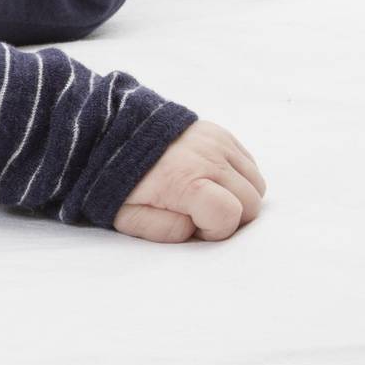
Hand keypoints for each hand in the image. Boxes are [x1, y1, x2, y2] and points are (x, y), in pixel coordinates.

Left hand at [112, 119, 266, 241]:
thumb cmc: (116, 179)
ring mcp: (216, 142)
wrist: (108, 134)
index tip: (193, 224)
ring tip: (204, 195)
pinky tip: (209, 179)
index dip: (215, 229)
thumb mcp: (129, 217)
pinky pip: (248, 164)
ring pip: (255, 183)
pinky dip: (237, 177)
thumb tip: (196, 228)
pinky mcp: (219, 133)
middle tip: (198, 212)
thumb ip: (166, 231)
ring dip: (237, 196)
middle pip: (251, 202)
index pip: (230, 214)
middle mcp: (208, 158)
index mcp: (186, 181)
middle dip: (230, 216)